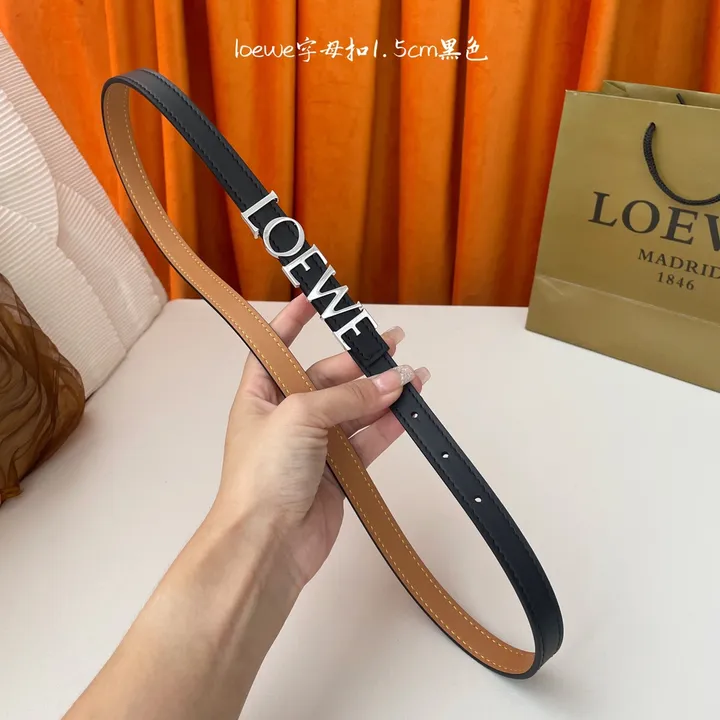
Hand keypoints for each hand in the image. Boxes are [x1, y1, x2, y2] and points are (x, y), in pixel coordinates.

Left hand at [212, 295, 428, 588]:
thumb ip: (348, 397)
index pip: (275, 348)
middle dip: (359, 362)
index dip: (292, 322)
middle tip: (394, 343)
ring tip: (414, 375)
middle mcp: (286, 416)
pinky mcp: (337, 471)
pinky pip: (367, 439)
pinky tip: (407, 408)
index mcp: (260, 396)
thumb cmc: (263, 475)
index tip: (314, 300)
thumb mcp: (300, 417)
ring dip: (382, 392)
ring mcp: (313, 445)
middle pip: (327, 378)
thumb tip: (392, 380)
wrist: (267, 543)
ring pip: (354, 409)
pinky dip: (387, 424)